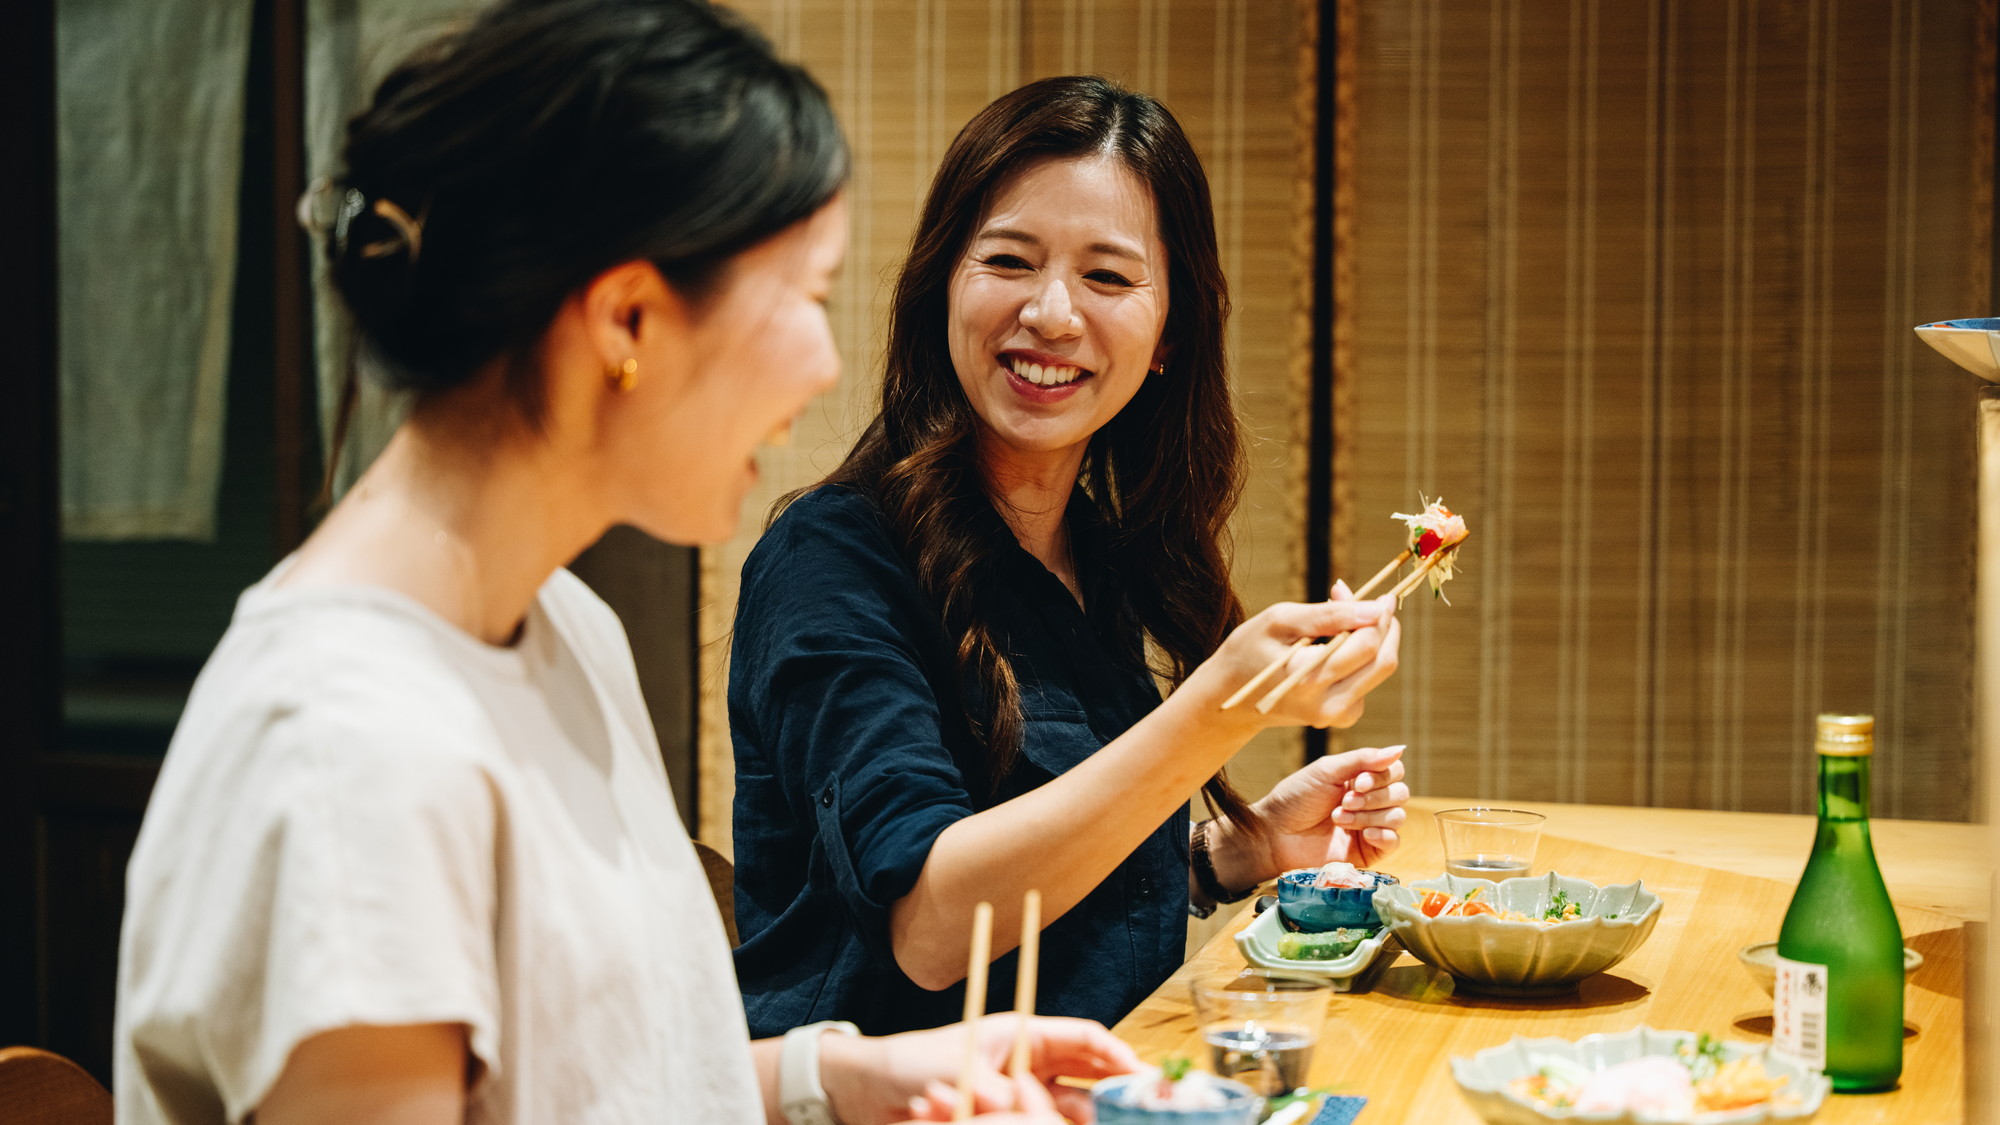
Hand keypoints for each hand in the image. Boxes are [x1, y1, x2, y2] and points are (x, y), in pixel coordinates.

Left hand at [826, 1015, 1139, 1124]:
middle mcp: (1024, 1063)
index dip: (1115, 1054)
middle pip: (1085, 1076)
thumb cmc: (908, 1064)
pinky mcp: (1000, 1121)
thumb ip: (991, 1088)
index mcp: (1019, 1034)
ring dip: (1083, 1117)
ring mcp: (1015, 1095)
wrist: (865, 1094)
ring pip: (1066, 1107)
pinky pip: (1037, 1123)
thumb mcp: (954, 1070)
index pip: (1083, 1038)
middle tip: (1138, 1113)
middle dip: (1112, 1093)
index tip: (1141, 1076)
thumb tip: (1019, 1103)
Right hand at [1200, 581, 1400, 729]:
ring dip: (1373, 641)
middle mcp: (1327, 704)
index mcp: (1308, 678)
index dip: (1379, 617)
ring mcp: (1336, 715)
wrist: (1231, 697)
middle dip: (1386, 629)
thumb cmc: (1250, 651)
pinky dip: (1362, 659)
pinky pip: (1368, 682)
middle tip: (1374, 604)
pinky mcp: (1341, 717)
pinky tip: (1340, 646)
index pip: (1366, 646)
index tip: (1380, 596)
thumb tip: (1375, 609)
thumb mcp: (1280, 621)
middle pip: (1383, 663)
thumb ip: (1329, 615)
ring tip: (1344, 621)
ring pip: (1379, 672)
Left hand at [1214, 745, 1408, 886]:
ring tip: (1339, 819)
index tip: (1358, 783)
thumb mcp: (1326, 771)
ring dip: (1369, 816)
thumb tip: (1400, 749)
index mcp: (1360, 779)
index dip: (1382, 776)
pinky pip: (1394, 842)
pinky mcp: (1369, 851)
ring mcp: (1370, 826)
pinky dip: (1383, 836)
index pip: (1393, 771)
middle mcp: (1369, 801)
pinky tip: (1364, 835)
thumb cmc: (1295, 799)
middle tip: (1344, 802)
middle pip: (1400, 793)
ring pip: (1397, 816)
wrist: (1276, 835)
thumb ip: (1362, 759)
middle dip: (1373, 797)